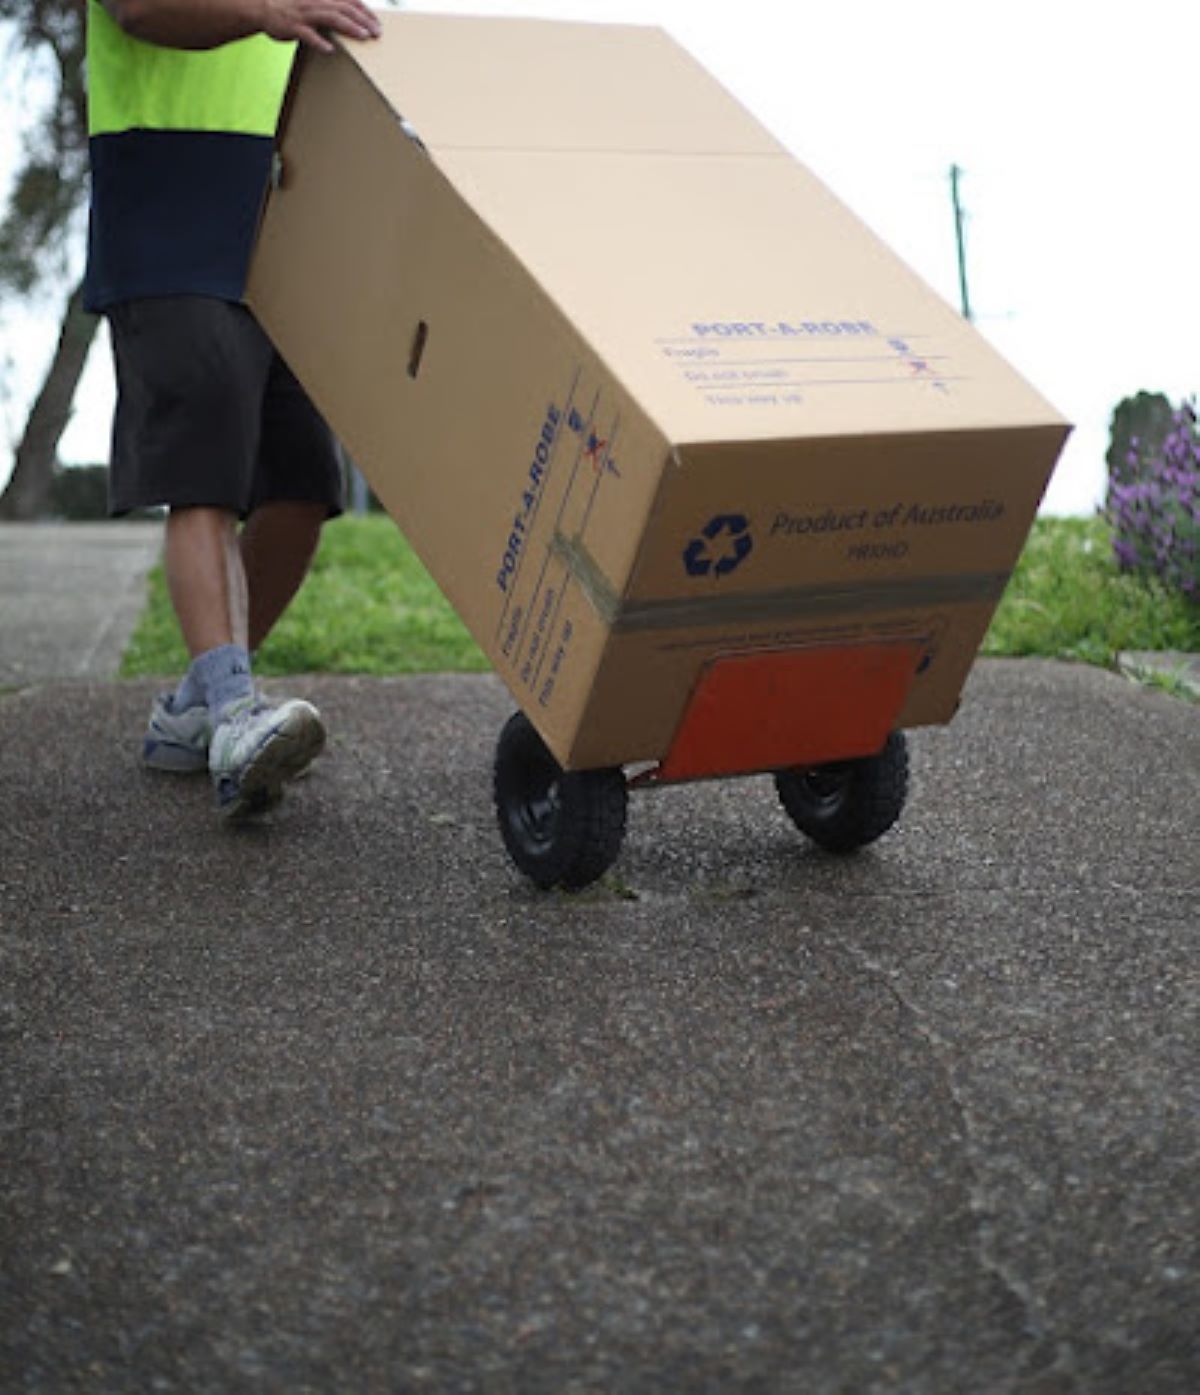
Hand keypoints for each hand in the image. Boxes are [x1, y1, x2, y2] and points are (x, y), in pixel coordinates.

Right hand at [259, 0, 381, 52]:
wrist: (263, 7)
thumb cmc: (292, 8)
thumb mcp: (313, 3)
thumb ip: (331, 7)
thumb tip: (350, 17)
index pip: (348, 0)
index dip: (364, 10)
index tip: (377, 23)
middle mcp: (315, 1)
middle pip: (343, 8)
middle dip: (363, 20)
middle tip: (377, 33)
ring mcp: (304, 13)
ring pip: (330, 18)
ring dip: (348, 27)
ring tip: (363, 36)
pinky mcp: (293, 26)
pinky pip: (307, 34)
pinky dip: (318, 41)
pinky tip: (329, 49)